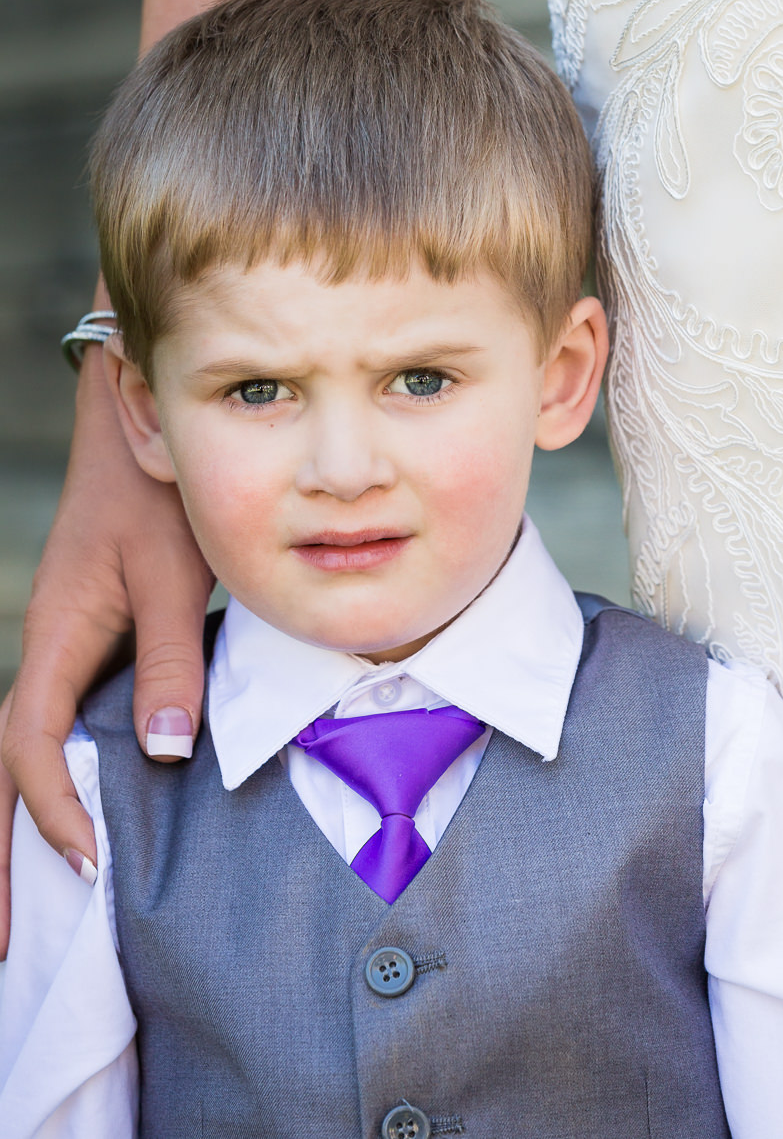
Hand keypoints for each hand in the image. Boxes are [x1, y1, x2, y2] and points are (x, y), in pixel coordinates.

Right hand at [0, 345, 211, 954]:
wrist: (142, 434)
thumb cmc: (160, 498)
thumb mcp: (173, 578)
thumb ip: (169, 663)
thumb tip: (160, 755)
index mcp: (55, 636)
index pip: (31, 744)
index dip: (53, 808)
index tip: (90, 863)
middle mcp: (44, 650)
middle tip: (6, 942)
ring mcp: (58, 648)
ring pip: (19, 749)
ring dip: (16, 822)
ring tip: (22, 903)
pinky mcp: (83, 642)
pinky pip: (50, 725)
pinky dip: (47, 779)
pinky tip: (74, 814)